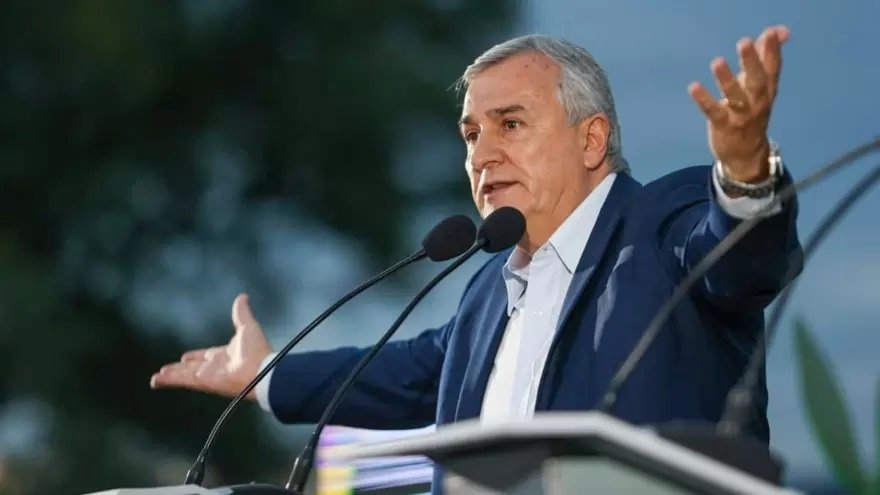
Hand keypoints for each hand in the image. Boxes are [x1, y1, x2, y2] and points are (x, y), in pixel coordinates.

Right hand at [150, 294, 272, 399]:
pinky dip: (169, 380)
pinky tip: (157, 381)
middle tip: (165, 370)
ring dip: (170, 376)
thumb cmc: (258, 351)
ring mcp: (208, 376)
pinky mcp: (203, 382)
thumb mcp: (247, 326)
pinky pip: (183, 380)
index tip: (185, 357)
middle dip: (178, 369)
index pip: (206, 355)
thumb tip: (243, 297)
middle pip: (191, 368)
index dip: (195, 356)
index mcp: (225, 355)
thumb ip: (241, 313)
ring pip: (183, 376)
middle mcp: (215, 367)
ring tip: (156, 379)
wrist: (261, 370)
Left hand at [688, 25, 789, 182]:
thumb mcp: (759, 87)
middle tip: (744, 42)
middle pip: (756, 80)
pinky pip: (714, 112)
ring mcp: (741, 116)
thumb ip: (763, 59)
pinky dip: (704, 100)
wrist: (747, 156)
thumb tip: (775, 31)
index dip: (773, 51)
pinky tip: (693, 87)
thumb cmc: (751, 114)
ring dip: (727, 79)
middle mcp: (757, 102)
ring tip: (717, 61)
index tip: (773, 32)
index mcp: (767, 91)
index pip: (773, 68)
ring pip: (735, 96)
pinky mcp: (723, 126)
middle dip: (751, 61)